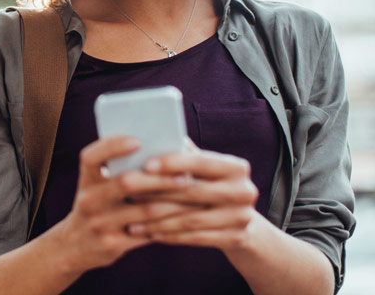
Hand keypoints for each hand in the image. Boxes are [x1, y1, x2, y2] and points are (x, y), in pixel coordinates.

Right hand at [56, 136, 200, 272]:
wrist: (74, 245)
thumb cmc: (97, 203)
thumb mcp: (96, 184)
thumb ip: (117, 167)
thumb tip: (159, 147)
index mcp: (86, 178)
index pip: (93, 157)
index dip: (113, 146)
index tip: (138, 140)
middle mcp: (89, 200)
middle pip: (127, 182)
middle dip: (160, 178)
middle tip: (185, 174)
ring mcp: (100, 224)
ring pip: (144, 210)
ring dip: (173, 202)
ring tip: (193, 194)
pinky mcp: (113, 245)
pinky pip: (148, 233)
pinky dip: (169, 223)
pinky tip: (185, 216)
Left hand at [125, 141, 258, 254]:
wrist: (245, 224)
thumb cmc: (214, 187)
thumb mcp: (208, 170)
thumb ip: (187, 155)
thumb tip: (154, 135)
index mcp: (236, 167)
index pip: (200, 162)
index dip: (173, 162)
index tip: (146, 164)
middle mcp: (243, 191)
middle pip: (193, 192)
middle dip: (158, 192)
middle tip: (129, 192)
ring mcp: (241, 217)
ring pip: (191, 219)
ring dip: (158, 219)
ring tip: (132, 219)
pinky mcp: (236, 239)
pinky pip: (195, 238)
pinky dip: (171, 235)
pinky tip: (150, 233)